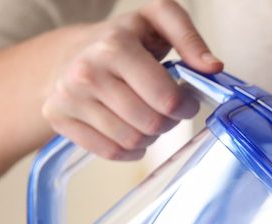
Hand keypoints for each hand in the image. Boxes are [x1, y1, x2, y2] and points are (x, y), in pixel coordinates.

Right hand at [42, 0, 222, 160]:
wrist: (68, 53)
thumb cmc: (122, 41)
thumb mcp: (156, 22)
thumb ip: (188, 38)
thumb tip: (213, 67)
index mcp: (115, 45)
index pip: (166, 98)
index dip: (185, 107)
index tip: (186, 103)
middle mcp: (87, 70)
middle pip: (151, 124)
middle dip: (167, 122)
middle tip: (165, 112)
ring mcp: (69, 96)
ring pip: (132, 141)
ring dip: (149, 138)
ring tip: (146, 119)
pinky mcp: (58, 117)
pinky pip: (110, 152)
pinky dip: (129, 151)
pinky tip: (129, 134)